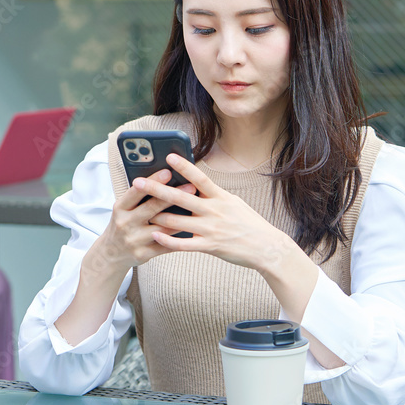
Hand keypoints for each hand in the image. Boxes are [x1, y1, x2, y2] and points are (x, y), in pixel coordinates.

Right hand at [86, 167, 196, 279]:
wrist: (111, 254)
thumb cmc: (123, 224)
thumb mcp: (123, 209)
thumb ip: (139, 197)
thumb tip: (163, 180)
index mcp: (120, 208)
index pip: (136, 191)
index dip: (152, 181)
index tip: (168, 172)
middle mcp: (126, 223)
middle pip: (152, 208)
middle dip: (173, 196)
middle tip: (191, 187)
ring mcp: (134, 240)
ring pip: (162, 228)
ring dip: (181, 218)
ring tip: (196, 209)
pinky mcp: (143, 254)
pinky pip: (166, 245)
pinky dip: (179, 238)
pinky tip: (192, 230)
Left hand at [135, 153, 290, 272]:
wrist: (266, 248)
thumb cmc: (248, 223)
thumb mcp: (234, 202)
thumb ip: (214, 195)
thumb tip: (196, 184)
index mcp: (221, 197)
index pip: (200, 177)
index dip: (184, 166)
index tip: (169, 156)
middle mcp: (214, 210)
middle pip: (181, 197)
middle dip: (157, 189)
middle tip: (138, 182)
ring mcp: (211, 229)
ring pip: (178, 221)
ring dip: (157, 216)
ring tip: (142, 211)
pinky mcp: (210, 246)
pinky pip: (184, 244)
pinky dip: (168, 240)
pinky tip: (155, 236)